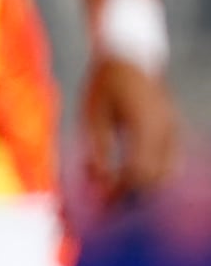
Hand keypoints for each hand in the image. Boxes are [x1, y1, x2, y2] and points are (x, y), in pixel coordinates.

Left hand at [84, 54, 180, 207]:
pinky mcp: (172, 131)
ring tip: (109, 193)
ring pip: (165, 174)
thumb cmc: (105, 84)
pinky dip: (148, 176)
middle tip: (102, 208)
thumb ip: (97, 148)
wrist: (130, 58)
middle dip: (129, 197)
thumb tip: (100, 181)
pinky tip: (122, 177)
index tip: (98, 203)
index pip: (138, 172)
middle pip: (155, 179)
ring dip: (139, 189)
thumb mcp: (91, 115)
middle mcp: (165, 130)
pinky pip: (168, 163)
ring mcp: (173, 131)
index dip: (118, 192)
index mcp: (145, 125)